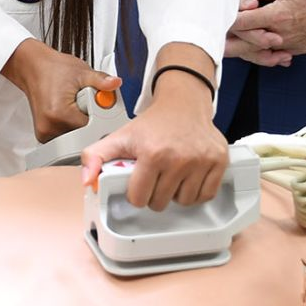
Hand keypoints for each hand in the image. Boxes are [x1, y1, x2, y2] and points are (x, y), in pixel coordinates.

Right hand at [1, 38, 121, 143]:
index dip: (99, 118)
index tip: (97, 106)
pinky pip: (65, 137)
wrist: (33, 67)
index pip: (91, 128)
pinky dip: (70, 127)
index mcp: (60, 114)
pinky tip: (67, 113)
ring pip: (74, 139)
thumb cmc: (54, 69)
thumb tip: (116, 83)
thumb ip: (101, 80)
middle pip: (83, 136)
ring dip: (79, 125)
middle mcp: (49, 127)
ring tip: (73, 106)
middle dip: (89, 122)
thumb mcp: (81, 72)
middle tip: (82, 103)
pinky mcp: (43, 135)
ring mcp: (44, 133)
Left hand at [80, 43, 226, 209]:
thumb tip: (87, 180)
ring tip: (172, 177)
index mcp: (152, 153)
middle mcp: (178, 158)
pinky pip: (206, 196)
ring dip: (176, 195)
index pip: (139, 198)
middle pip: (161, 202)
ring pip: (184, 202)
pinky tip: (188, 178)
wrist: (183, 103)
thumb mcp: (119, 136)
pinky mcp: (218, 161)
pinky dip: (196, 193)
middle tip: (155, 178)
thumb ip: (95, 156)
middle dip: (155, 194)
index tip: (138, 183)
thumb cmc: (153, 123)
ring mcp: (201, 161)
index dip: (136, 193)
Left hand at [225, 0, 291, 66]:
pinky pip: (275, 57)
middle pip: (245, 45)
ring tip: (236, 40)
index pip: (242, 23)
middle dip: (229, 40)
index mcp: (276, 16)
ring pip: (258, 55)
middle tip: (221, 31)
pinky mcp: (298, 50)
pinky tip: (258, 45)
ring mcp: (290, 45)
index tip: (223, 14)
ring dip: (245, 48)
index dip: (229, 19)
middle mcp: (281, 35)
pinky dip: (264, 53)